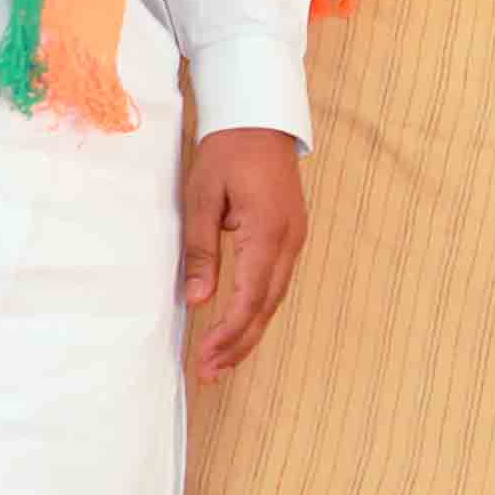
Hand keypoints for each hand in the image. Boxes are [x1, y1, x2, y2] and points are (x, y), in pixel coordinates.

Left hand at [180, 126, 306, 378]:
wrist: (261, 120)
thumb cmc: (227, 154)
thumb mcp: (202, 198)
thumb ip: (201, 250)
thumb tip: (199, 300)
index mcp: (268, 232)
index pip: (249, 295)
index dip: (228, 332)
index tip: (204, 358)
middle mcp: (289, 241)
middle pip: (267, 305)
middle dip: (239, 344)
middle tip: (210, 375)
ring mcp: (295, 238)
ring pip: (274, 298)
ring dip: (249, 332)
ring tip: (222, 362)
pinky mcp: (290, 236)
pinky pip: (276, 283)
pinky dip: (258, 310)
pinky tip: (241, 327)